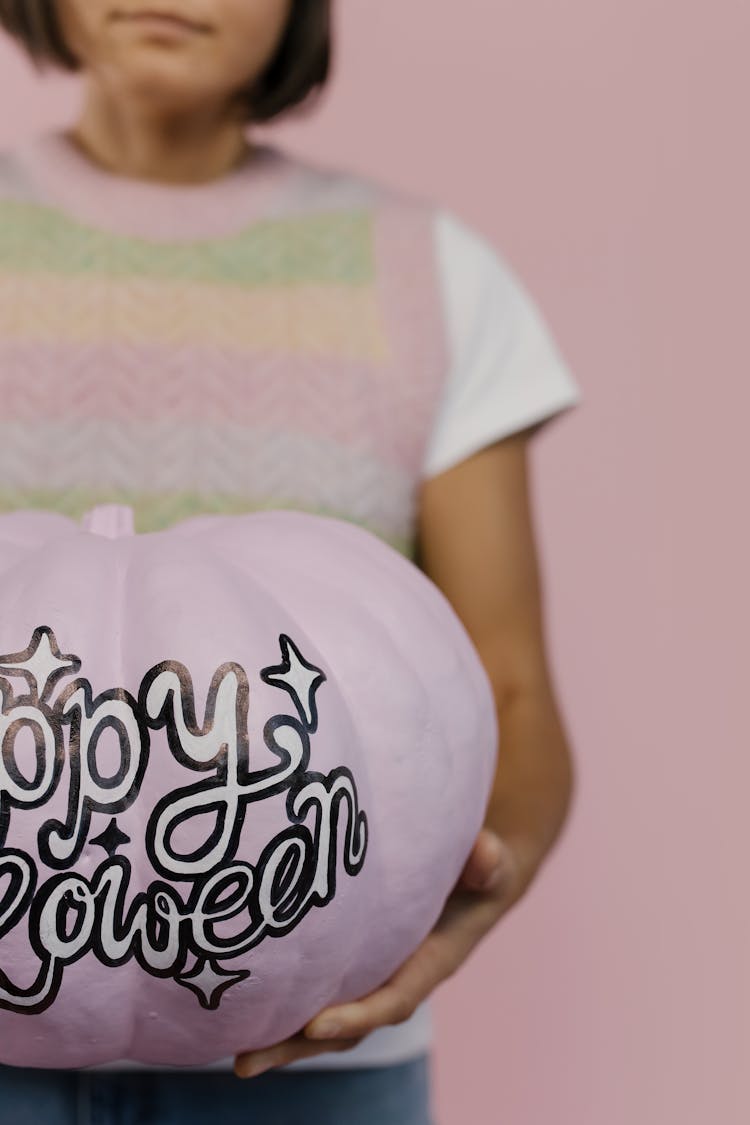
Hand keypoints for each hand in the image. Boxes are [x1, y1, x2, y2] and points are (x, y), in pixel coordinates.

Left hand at [234, 826, 536, 1077]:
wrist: (474, 878)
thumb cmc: (481, 869)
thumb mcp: (490, 865)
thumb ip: (488, 863)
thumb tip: (486, 853)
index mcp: (429, 964)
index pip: (392, 1000)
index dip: (357, 1015)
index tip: (316, 1026)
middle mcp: (397, 980)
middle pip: (346, 1026)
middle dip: (297, 1046)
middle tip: (245, 1062)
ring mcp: (373, 975)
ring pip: (325, 1017)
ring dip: (282, 1036)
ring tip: (234, 1052)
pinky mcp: (354, 962)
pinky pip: (318, 990)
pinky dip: (285, 1003)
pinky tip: (241, 1005)